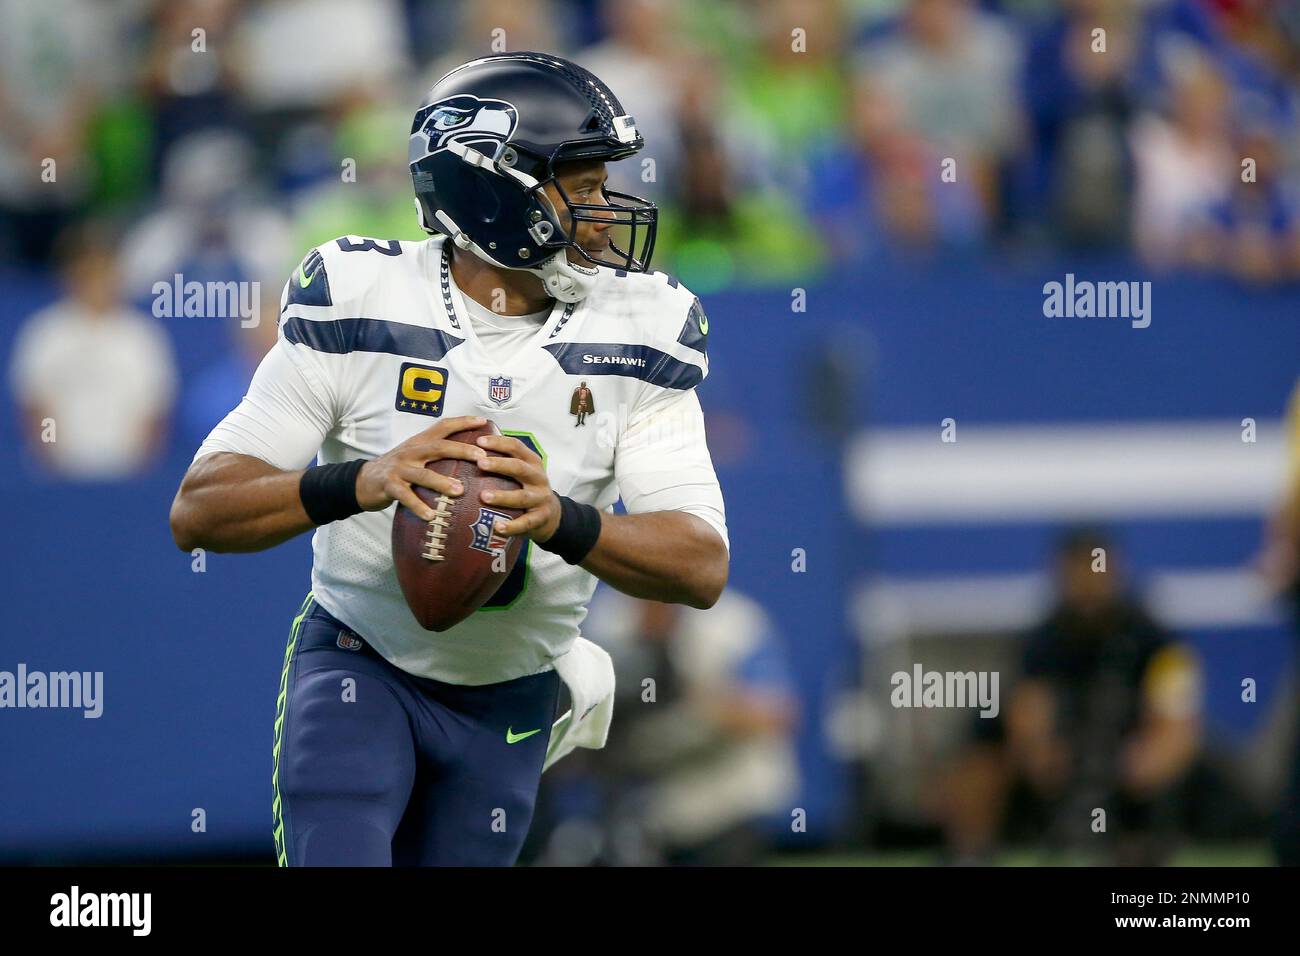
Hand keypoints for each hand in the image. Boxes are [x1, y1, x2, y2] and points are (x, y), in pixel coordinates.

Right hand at [355, 415, 487, 520]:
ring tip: (459, 491)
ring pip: (423, 474)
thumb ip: (437, 454)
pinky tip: (431, 516)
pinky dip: (418, 506)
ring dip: (442, 482)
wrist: (363, 480)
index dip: (462, 422)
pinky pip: (405, 496)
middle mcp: (411, 452)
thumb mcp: (415, 455)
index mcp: (419, 442)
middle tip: (482, 458)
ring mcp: (399, 468)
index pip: (443, 427)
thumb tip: (471, 458)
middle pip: (438, 447)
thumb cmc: (398, 469)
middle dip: (462, 450)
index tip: (483, 421)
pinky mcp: (388, 485)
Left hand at [473, 433, 561, 541]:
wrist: (551, 514)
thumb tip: (468, 450)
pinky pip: (525, 523)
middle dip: (500, 465)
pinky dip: (511, 526)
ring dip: (502, 496)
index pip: (516, 447)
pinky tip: (497, 527)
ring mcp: (541, 499)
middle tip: (479, 463)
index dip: (499, 443)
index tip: (479, 441)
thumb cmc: (527, 488)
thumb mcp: (521, 472)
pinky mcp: (540, 518)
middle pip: (519, 468)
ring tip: (483, 496)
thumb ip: (503, 462)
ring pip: (521, 497)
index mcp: (532, 462)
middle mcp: (538, 478)